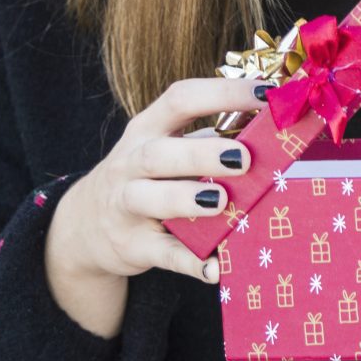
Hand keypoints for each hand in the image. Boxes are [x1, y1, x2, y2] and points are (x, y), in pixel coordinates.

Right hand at [47, 76, 268, 287]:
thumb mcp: (168, 150)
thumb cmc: (148, 177)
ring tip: (221, 202)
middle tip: (244, 159)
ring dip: (186, 199)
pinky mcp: (132, 245)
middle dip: (202, 154)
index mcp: (147, 129)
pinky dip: (190, 262)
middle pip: (159, 153)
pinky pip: (162, 254)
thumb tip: (274, 133)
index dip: (222, 93)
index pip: (180, 99)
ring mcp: (125, 204)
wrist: (86, 224)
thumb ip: (210, 140)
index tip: (267, 94)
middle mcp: (130, 162)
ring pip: (148, 198)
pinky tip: (217, 268)